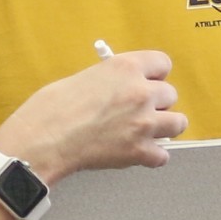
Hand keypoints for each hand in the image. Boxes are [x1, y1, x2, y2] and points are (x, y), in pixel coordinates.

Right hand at [0, 51, 185, 183]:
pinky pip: (163, 155)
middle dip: (157, 102)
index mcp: (125, 68)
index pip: (162, 63)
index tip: (149, 81)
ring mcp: (144, 123)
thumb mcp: (83, 77)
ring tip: (145, 130)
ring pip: (178, 123)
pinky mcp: (140, 151)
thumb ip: (110, 80)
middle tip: (138, 110)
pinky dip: (152, 156)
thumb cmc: (51, 109)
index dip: (155, 74)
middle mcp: (140, 93)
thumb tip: (120, 86)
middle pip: (170, 94)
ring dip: (164, 127)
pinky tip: (137, 153)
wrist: (43, 140)